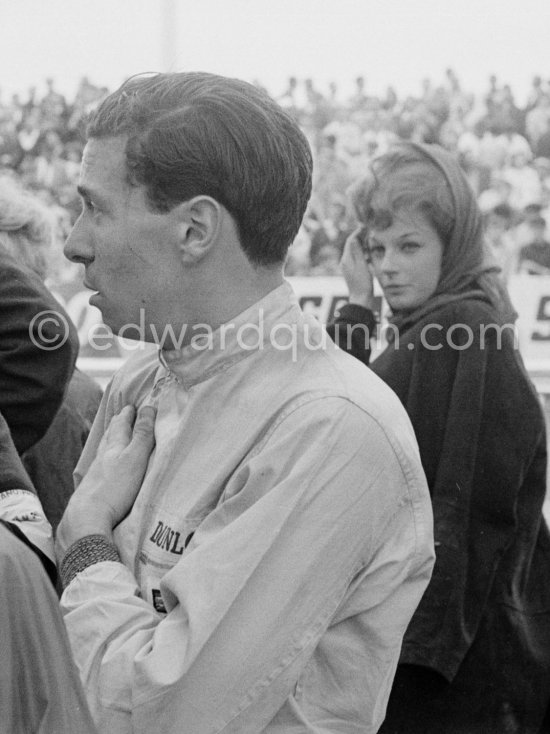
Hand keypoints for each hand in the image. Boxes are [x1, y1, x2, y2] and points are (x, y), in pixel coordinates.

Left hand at [56, 405, 155, 558]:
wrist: (87, 517)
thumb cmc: (115, 487)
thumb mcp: (135, 458)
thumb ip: (142, 435)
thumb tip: (147, 408)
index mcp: (114, 446)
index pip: (121, 424)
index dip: (128, 414)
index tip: (133, 405)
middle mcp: (103, 455)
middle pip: (110, 434)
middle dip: (117, 423)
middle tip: (122, 414)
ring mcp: (96, 471)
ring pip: (103, 449)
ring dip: (110, 438)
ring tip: (113, 433)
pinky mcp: (93, 486)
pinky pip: (100, 464)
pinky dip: (105, 456)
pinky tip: (104, 463)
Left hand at [340, 230, 374, 309]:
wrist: (361, 299)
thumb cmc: (362, 284)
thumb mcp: (361, 266)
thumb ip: (358, 252)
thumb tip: (354, 238)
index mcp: (346, 259)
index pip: (350, 241)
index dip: (358, 232)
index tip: (365, 225)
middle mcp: (346, 261)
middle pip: (352, 245)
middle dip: (360, 236)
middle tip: (370, 229)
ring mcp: (349, 266)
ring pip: (355, 250)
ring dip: (363, 244)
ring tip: (372, 238)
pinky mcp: (354, 270)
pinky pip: (358, 257)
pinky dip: (364, 252)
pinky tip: (371, 251)